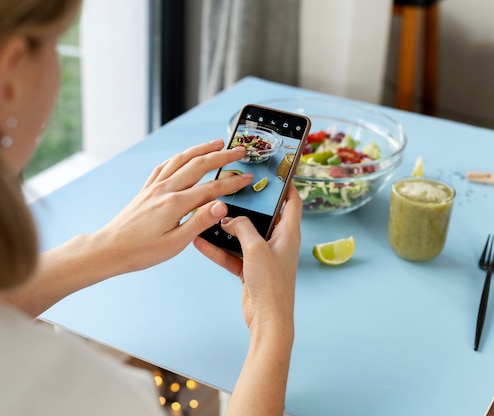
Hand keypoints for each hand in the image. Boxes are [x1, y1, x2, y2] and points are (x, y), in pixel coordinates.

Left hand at [100, 139, 252, 272]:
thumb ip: (199, 222)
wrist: (110, 249)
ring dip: (200, 149)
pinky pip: (164, 166)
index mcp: (175, 204)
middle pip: (198, 165)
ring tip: (216, 143)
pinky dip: (178, 158)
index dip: (232, 183)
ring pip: (181, 160)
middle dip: (221, 155)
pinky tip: (183, 157)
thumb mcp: (175, 243)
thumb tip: (221, 206)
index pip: (211, 189)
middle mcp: (165, 189)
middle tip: (239, 150)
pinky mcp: (146, 190)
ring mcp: (154, 187)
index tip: (247, 178)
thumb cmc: (141, 251)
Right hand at [193, 185, 300, 331]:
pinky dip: (218, 249)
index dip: (287, 185)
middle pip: (264, 216)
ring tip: (210, 214)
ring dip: (227, 228)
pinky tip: (200, 242)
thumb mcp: (255, 248)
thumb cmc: (271, 284)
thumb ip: (242, 228)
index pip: (292, 202)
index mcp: (288, 233)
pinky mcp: (250, 270)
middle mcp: (278, 242)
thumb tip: (229, 219)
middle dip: (248, 204)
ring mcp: (263, 257)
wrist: (267, 320)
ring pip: (243, 236)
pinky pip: (232, 254)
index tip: (274, 172)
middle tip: (233, 189)